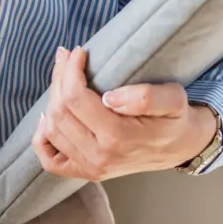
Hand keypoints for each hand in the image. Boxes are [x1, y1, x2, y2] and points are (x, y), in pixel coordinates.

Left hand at [31, 48, 215, 180]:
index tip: (79, 52)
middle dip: (59, 78)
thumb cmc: (174, 119)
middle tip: (67, 57)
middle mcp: (99, 156)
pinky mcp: (85, 171)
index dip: (71, 71)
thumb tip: (109, 97)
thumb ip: (146, 97)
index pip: (75, 98)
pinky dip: (42, 137)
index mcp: (118, 137)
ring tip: (61, 77)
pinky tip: (48, 116)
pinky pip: (50, 160)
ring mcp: (90, 167)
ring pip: (51, 130)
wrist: (180, 147)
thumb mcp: (173, 99)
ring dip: (51, 99)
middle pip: (59, 111)